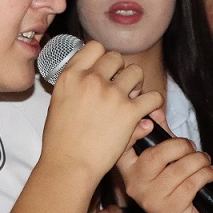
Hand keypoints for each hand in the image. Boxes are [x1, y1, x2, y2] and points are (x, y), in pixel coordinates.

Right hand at [41, 41, 162, 179]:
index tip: (105, 69)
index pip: (94, 47)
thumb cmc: (60, 141)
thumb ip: (78, 88)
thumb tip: (100, 82)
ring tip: (131, 98)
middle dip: (120, 71)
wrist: (69, 164)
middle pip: (116, 57)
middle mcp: (91, 79)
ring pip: (136, 72)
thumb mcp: (58, 104)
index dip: (103, 57)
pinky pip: (153, 97)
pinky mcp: (129, 111)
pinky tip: (147, 111)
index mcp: (71, 76)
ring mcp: (111, 94)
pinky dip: (153, 103)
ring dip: (136, 83)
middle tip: (119, 88)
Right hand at [116, 134, 212, 212]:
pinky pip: (192, 183)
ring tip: (205, 162)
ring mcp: (151, 200)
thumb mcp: (167, 160)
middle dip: (181, 146)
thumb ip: (161, 135)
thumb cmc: (176, 187)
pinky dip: (206, 174)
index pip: (122, 148)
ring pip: (179, 169)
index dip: (133, 133)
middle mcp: (135, 185)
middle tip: (193, 149)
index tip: (149, 125)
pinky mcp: (170, 210)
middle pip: (157, 155)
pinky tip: (210, 174)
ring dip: (199, 161)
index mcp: (129, 170)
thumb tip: (156, 110)